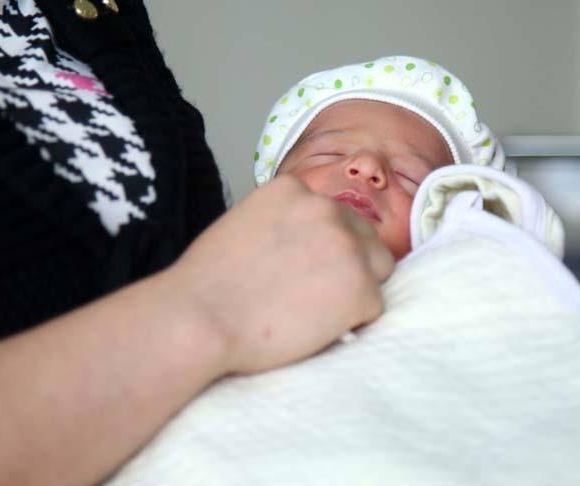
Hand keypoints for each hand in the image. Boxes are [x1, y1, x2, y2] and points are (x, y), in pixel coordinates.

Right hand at [168, 175, 393, 373]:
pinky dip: (351, 322)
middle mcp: (327, 209)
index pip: (332, 214)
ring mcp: (348, 248)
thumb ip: (282, 225)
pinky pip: (372, 307)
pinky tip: (314, 329)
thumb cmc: (207, 284)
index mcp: (294, 189)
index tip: (305, 268)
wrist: (200, 319)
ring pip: (378, 267)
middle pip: (363, 237)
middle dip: (346, 263)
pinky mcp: (362, 289)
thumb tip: (305, 247)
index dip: (322, 245)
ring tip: (316, 312)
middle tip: (315, 295)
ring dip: (356, 288)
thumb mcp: (243, 226)